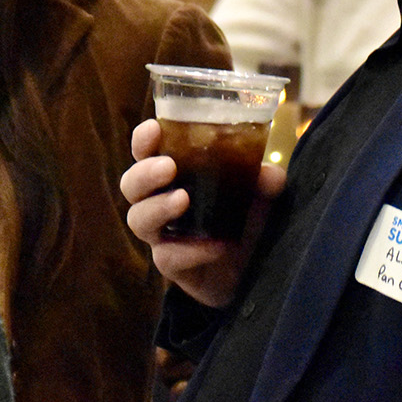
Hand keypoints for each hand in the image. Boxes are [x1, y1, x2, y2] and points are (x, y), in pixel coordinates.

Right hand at [121, 119, 286, 308]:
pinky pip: (167, 257)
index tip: (153, 129)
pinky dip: (189, 250)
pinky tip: (214, 246)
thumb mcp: (261, 197)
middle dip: (144, 173)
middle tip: (168, 167)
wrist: (250, 272)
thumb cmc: (245, 221)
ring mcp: (162, 235)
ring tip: (183, 200)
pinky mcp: (172, 266)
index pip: (147, 152)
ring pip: (138, 219)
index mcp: (174, 175)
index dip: (143, 140)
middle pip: (131, 184)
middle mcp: (159, 201)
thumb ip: (264, 183)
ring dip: (158, 207)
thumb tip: (270, 174)